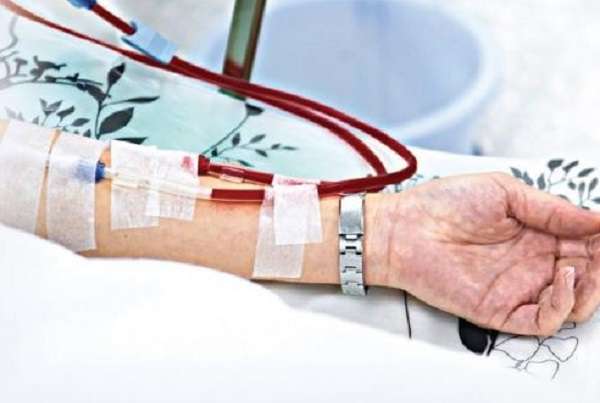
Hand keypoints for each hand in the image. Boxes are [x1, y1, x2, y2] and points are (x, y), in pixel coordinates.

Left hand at [369, 173, 599, 335]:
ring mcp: (518, 289)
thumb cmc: (444, 204)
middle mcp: (531, 264)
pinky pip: (543, 320)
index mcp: (535, 234)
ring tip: (588, 266)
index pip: (585, 244)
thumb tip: (598, 219)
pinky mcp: (500, 311)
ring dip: (591, 288)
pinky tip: (565, 279)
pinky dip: (564, 305)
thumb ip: (552, 209)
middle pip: (586, 275)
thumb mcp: (505, 192)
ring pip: (573, 303)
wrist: (404, 228)